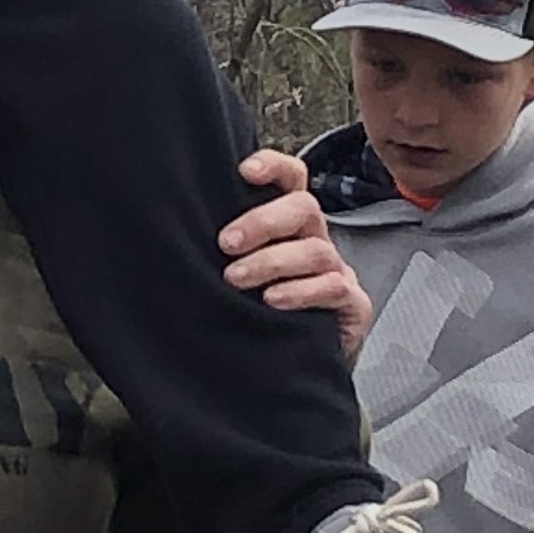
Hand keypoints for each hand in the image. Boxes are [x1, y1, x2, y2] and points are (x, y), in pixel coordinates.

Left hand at [222, 153, 371, 359]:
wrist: (293, 366)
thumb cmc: (259, 311)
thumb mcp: (240, 272)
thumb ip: (229, 248)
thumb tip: (181, 228)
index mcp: (290, 224)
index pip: (292, 179)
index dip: (274, 167)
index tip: (245, 171)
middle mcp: (315, 239)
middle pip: (304, 208)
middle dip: (263, 221)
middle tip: (226, 243)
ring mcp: (337, 270)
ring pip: (314, 250)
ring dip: (271, 262)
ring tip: (235, 279)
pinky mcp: (352, 303)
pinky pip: (333, 286)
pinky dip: (300, 291)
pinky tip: (272, 300)